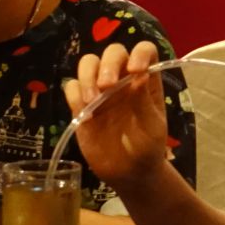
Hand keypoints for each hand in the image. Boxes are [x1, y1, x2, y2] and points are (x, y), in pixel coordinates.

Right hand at [65, 42, 169, 183]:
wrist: (128, 173)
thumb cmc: (147, 148)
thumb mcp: (152, 128)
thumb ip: (145, 102)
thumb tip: (140, 75)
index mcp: (146, 80)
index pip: (144, 51)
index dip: (139, 53)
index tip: (135, 70)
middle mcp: (122, 79)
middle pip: (112, 52)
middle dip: (108, 64)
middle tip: (106, 86)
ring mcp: (100, 90)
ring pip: (88, 64)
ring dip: (87, 76)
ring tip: (92, 101)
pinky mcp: (81, 104)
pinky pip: (71, 87)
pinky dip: (75, 95)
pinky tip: (85, 114)